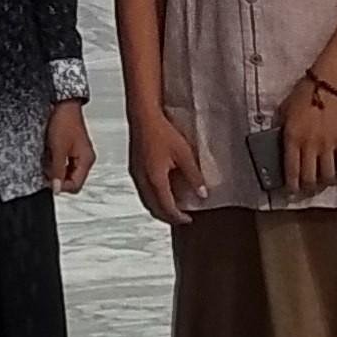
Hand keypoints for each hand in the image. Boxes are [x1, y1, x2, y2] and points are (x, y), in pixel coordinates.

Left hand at [45, 99, 95, 196]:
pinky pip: (61, 162)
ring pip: (65, 171)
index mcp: (86, 160)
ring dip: (54, 169)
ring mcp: (77, 153)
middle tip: (44, 170)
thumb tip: (57, 188)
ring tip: (46, 159)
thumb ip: (57, 170)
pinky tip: (47, 154)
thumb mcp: (58, 149)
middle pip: (70, 180)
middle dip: (56, 177)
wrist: (62, 103)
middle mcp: (84, 158)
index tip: (47, 182)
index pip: (76, 186)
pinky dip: (53, 161)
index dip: (61, 187)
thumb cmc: (64, 120)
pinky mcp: (69, 148)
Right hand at [128, 108, 203, 225]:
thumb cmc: (161, 131)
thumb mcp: (184, 154)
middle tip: (181, 218)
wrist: (143, 116)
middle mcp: (143, 180)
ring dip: (159, 208)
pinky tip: (162, 192)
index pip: (167, 208)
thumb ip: (194, 176)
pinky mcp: (134, 169)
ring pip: (147, 201)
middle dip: (168, 217)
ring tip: (173, 208)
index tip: (188, 219)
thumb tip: (202, 192)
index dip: (178, 217)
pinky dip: (153, 198)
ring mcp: (136, 175)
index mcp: (155, 180)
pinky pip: (143, 191)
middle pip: (154, 209)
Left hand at [282, 73, 336, 194]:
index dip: (291, 186)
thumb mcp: (285, 110)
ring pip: (328, 175)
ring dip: (324, 183)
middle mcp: (310, 145)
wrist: (330, 81)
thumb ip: (282, 128)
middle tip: (306, 190)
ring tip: (323, 183)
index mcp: (292, 138)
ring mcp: (329, 144)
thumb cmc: (304, 92)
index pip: (291, 170)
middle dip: (307, 188)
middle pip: (309, 178)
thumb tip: (280, 143)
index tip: (290, 192)